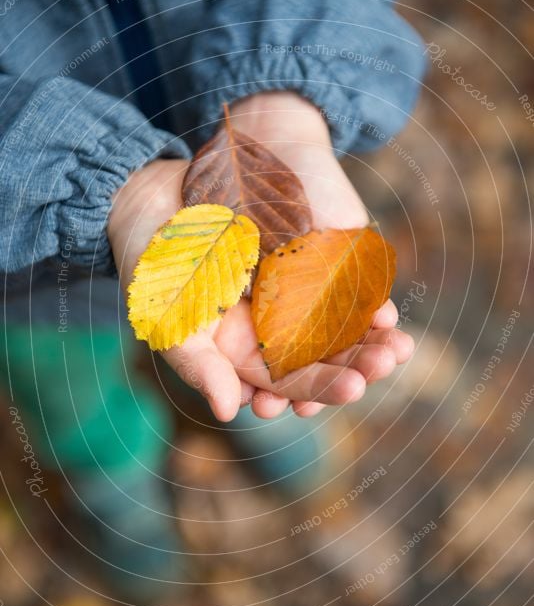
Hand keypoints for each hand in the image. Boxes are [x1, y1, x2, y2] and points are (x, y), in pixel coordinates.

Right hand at [108, 93, 412, 422]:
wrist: (161, 193)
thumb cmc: (156, 262)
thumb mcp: (169, 314)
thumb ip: (199, 364)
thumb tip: (229, 411)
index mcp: (244, 352)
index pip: (288, 382)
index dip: (318, 388)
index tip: (351, 389)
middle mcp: (275, 328)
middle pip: (324, 357)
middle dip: (356, 365)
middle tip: (385, 365)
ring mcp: (295, 292)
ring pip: (341, 326)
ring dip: (371, 339)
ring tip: (400, 348)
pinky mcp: (310, 256)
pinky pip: (346, 281)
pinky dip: (367, 297)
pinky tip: (386, 311)